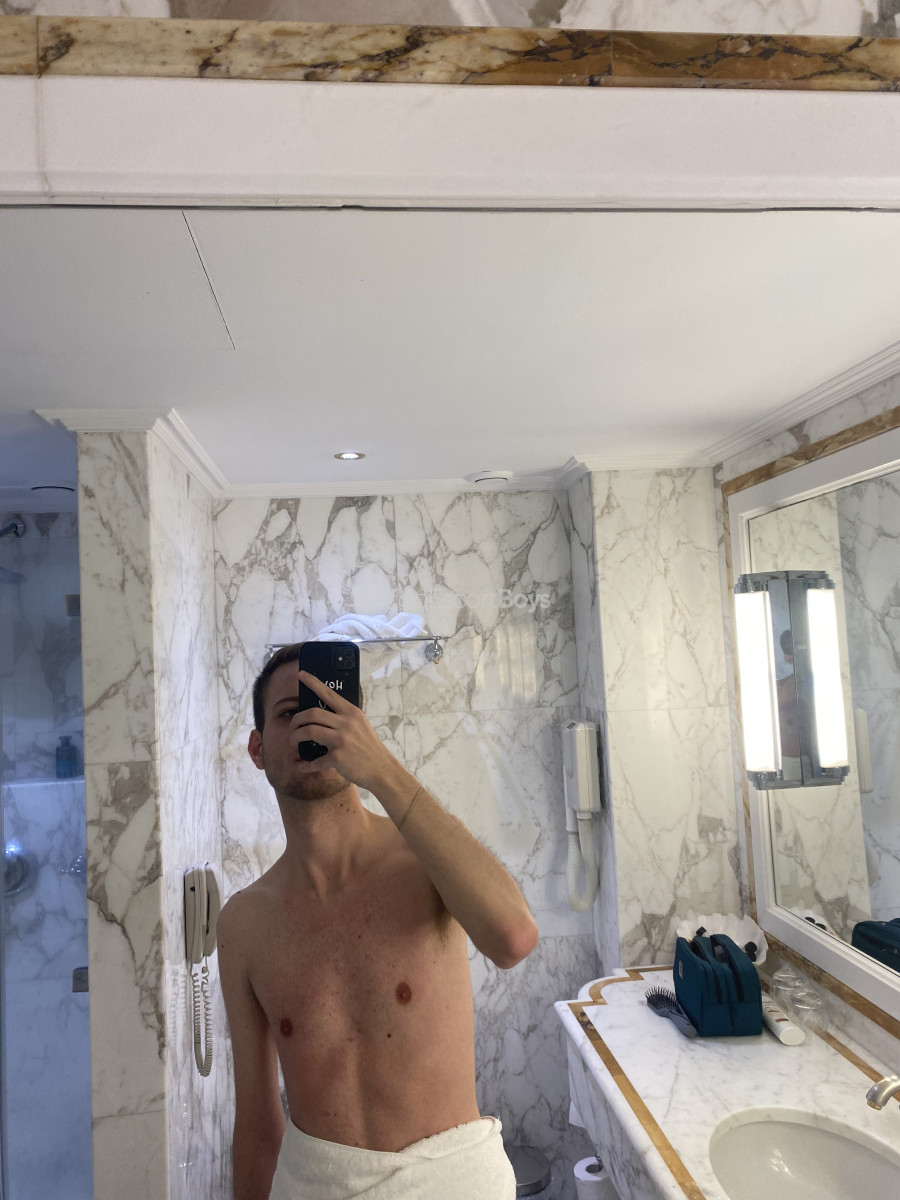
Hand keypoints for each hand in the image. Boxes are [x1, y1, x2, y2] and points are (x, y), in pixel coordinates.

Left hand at [291, 671, 394, 791]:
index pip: (328, 693)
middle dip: (296, 719)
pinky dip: (306, 764)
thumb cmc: (369, 747)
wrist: (381, 769)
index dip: (312, 683)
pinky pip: (315, 760)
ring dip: (296, 736)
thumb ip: (344, 717)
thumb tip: (322, 714)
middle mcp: (346, 723)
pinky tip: (302, 766)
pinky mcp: (338, 757)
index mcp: (351, 712)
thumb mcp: (361, 725)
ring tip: (294, 740)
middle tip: (293, 725)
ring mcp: (342, 740)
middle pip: (312, 714)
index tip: (301, 675)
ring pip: (309, 732)